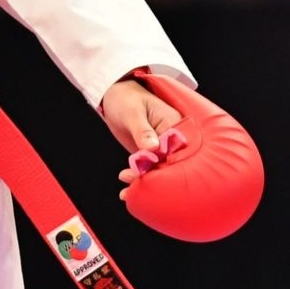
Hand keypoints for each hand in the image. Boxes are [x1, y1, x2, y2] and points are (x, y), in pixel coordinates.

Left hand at [100, 72, 182, 198]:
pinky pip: (149, 169)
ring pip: (158, 169)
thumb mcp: (132, 112)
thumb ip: (142, 130)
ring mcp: (162, 147)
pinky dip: (138, 179)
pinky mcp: (152, 154)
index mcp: (175, 123)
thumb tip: (152, 147)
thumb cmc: (126, 98)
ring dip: (143, 182)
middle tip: (130, 183)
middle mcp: (172, 137)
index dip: (162, 165)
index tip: (146, 174)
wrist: (115, 96)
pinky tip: (126, 191)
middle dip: (152, 178)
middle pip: (168, 163)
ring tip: (126, 192)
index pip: (174, 149)